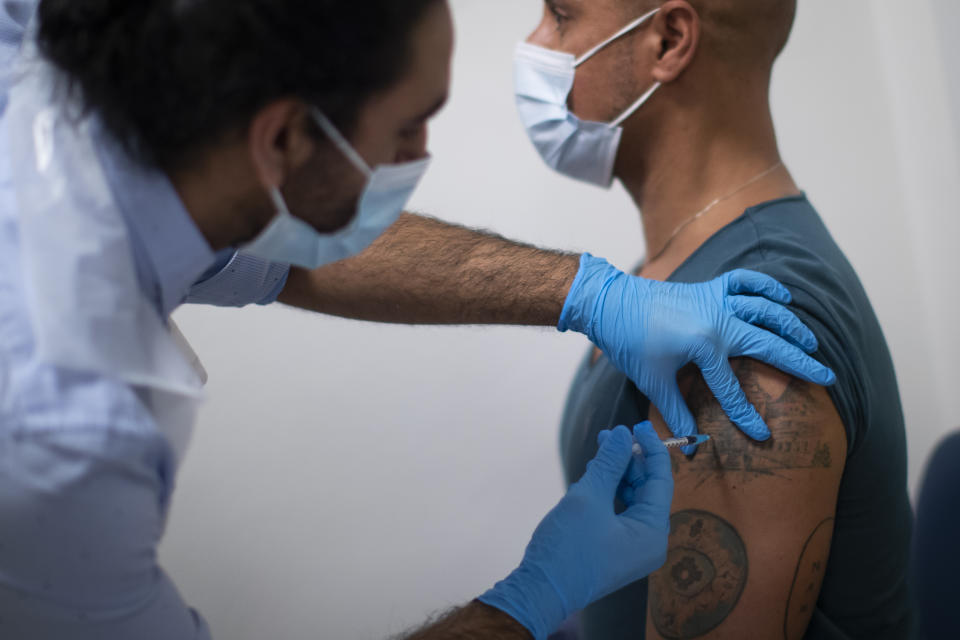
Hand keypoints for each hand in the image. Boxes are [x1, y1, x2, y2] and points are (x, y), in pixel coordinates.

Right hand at [479, 423, 672, 639]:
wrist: (540, 590)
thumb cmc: (568, 547)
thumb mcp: (589, 497)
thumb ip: (609, 463)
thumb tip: (623, 434)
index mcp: (653, 532)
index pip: (660, 481)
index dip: (650, 449)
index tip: (637, 425)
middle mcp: (650, 543)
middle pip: (647, 489)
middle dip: (629, 460)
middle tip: (609, 436)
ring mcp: (632, 549)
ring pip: (632, 500)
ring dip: (617, 474)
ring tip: (600, 451)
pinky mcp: (614, 550)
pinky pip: (620, 513)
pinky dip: (609, 492)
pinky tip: (594, 476)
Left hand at [559, 254, 835, 441]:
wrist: (610, 302)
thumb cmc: (630, 342)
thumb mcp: (653, 381)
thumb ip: (676, 413)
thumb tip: (691, 445)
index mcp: (706, 345)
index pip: (733, 389)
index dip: (747, 415)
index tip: (763, 435)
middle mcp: (719, 319)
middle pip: (769, 344)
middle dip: (800, 362)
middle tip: (826, 377)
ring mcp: (715, 300)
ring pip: (765, 309)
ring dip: (791, 325)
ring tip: (811, 343)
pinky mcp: (708, 288)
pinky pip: (744, 281)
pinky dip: (765, 286)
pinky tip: (784, 296)